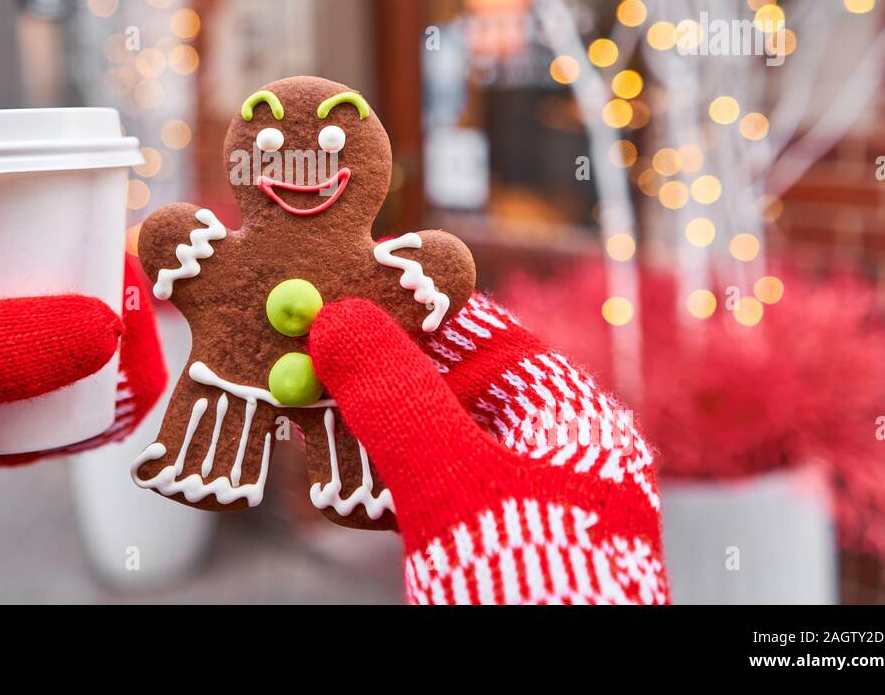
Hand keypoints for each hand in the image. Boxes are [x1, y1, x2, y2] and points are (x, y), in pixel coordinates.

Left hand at [0, 246, 165, 602]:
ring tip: (139, 373)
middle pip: (26, 308)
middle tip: (143, 325)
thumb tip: (103, 328)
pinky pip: (19, 430)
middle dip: (91, 312)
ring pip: (29, 370)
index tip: (121, 258)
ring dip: (87, 370)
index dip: (65, 243)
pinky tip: (101, 423)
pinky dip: (64, 424)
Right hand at [309, 295, 668, 604]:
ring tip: (307, 403)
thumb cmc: (529, 591)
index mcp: (577, 422)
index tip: (350, 293)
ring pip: (436, 440)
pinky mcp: (492, 550)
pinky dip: (383, 476)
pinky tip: (335, 472)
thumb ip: (395, 399)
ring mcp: (524, 506)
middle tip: (311, 349)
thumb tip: (338, 318)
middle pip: (457, 386)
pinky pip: (431, 492)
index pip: (490, 336)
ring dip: (373, 422)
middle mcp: (556, 457)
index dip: (418, 310)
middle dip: (383, 368)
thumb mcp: (453, 483)